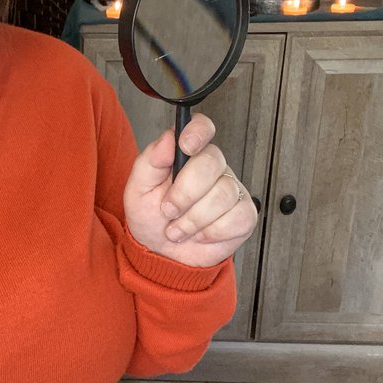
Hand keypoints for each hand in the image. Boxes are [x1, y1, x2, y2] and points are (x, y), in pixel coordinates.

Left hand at [123, 114, 256, 268]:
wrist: (162, 254)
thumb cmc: (151, 218)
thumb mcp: (138, 190)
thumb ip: (150, 162)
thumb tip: (167, 139)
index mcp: (187, 155)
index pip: (202, 128)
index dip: (198, 132)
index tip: (186, 146)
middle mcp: (213, 168)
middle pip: (211, 163)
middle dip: (184, 193)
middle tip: (168, 210)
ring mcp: (232, 191)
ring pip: (222, 195)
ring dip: (193, 219)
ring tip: (178, 229)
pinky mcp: (244, 215)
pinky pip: (237, 218)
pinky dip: (212, 232)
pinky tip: (200, 234)